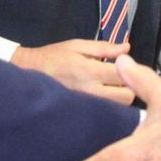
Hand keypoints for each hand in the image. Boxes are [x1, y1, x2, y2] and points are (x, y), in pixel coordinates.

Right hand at [12, 39, 133, 104]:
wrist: (27, 73)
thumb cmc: (54, 56)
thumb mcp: (78, 46)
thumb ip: (104, 48)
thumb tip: (127, 48)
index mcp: (90, 71)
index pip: (125, 77)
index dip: (133, 71)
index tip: (130, 68)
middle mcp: (89, 92)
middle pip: (126, 98)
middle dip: (129, 88)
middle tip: (122, 81)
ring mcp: (84, 107)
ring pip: (116, 110)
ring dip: (119, 100)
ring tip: (112, 90)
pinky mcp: (80, 115)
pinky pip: (103, 115)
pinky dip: (108, 109)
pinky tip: (103, 101)